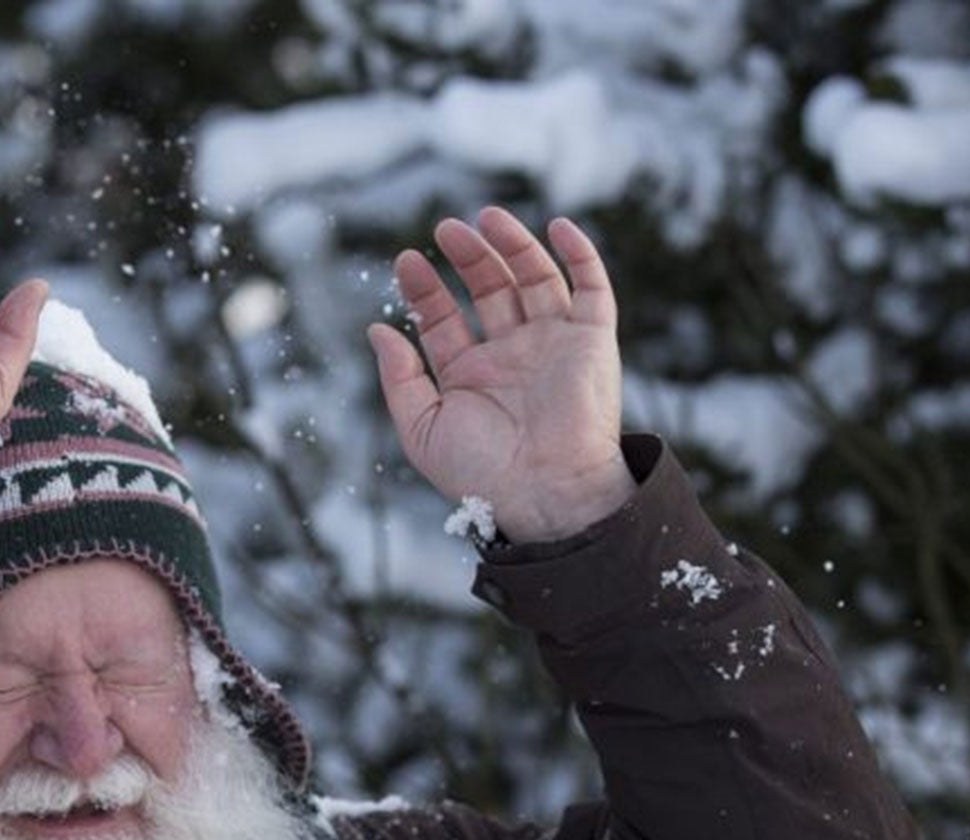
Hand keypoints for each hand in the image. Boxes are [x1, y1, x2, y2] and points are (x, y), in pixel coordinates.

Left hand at [367, 209, 634, 543]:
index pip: (445, 319)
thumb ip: (399, 378)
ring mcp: (553, 343)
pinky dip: (578, 254)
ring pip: (534, 278)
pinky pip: (591, 287)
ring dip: (513, 245)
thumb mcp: (422, 426)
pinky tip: (556, 227)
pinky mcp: (592, 339)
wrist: (544, 490)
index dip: (425, 290)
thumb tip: (377, 330)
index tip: (406, 262)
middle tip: (445, 229)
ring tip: (485, 218)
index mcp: (470, 375)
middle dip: (468, 258)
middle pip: (489, 290)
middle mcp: (512, 354)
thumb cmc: (480, 471)